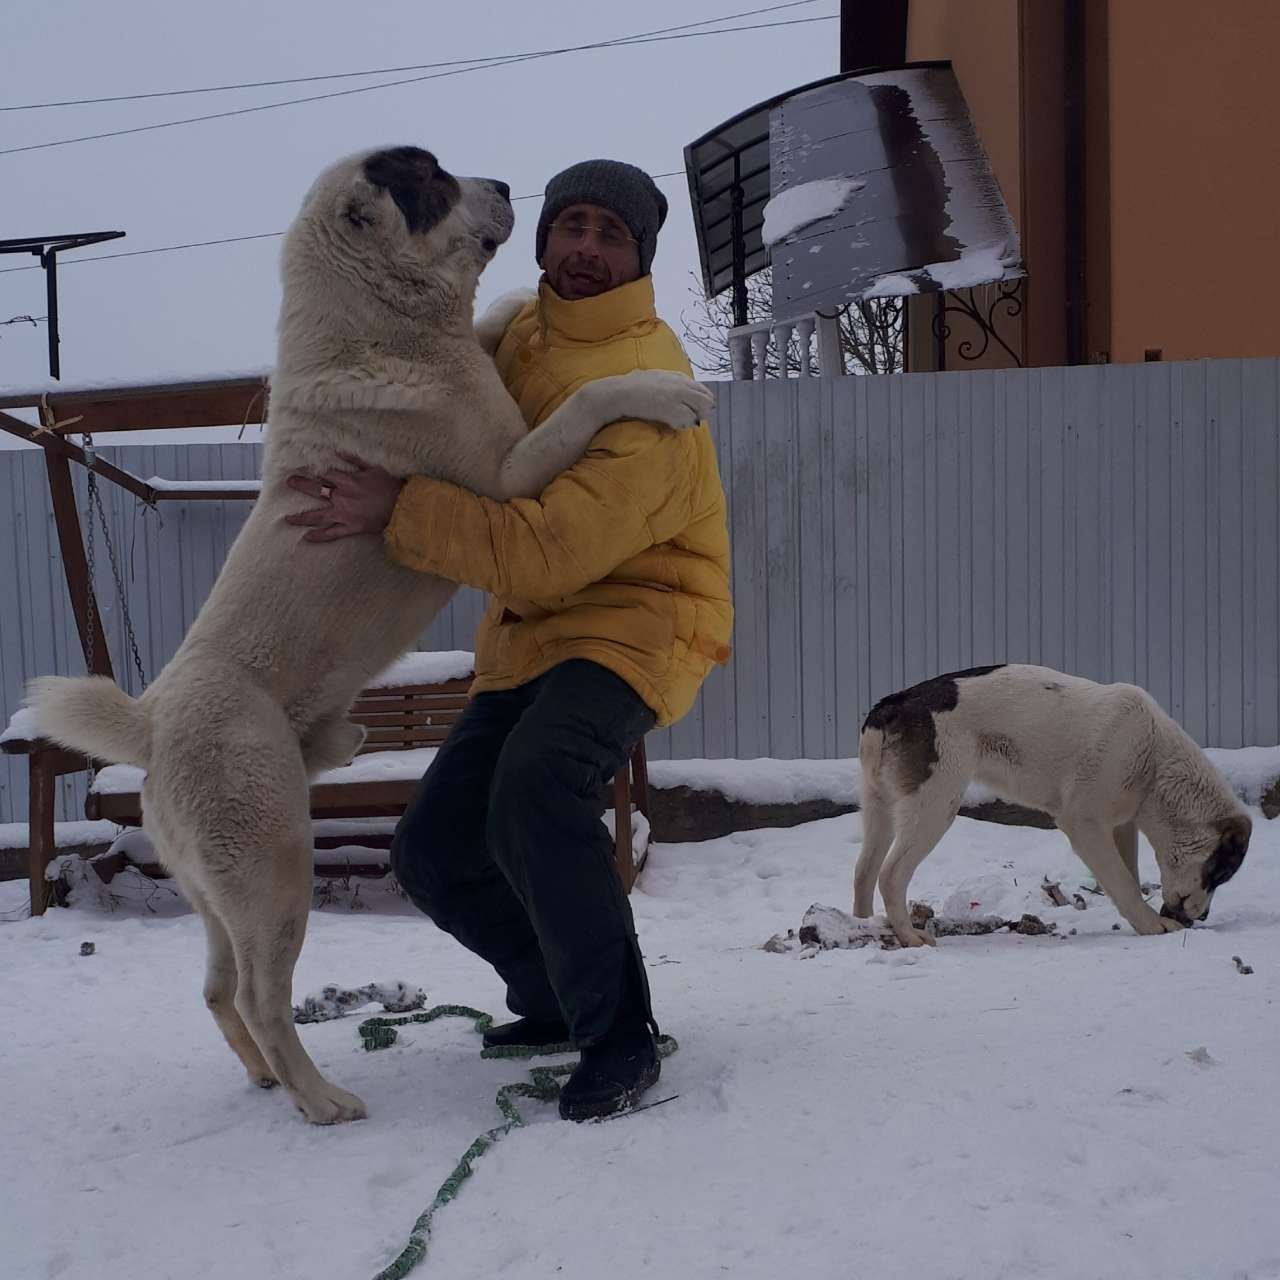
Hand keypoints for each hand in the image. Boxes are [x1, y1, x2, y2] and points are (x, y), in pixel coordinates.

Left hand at [284, 453, 403, 541]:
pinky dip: (320, 536)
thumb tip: (339, 452)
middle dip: (301, 486)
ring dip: (302, 517)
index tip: (308, 470)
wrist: (402, 506)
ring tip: (288, 519)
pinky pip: (332, 533)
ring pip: (318, 515)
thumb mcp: (374, 468)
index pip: (326, 475)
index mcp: (347, 481)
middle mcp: (341, 497)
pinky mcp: (351, 527)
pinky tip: (307, 538)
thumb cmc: (390, 486)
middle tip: (289, 482)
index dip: (318, 472)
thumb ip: (355, 461)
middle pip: (316, 490)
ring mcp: (344, 514)